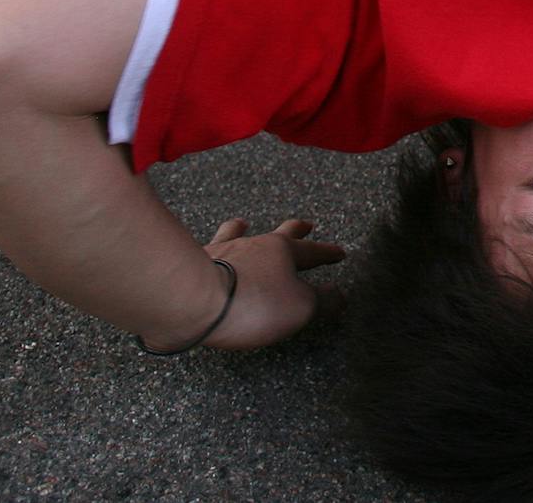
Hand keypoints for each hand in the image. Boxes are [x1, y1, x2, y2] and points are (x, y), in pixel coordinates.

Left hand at [196, 216, 344, 350]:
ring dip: (243, 230)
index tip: (338, 253)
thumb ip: (323, 301)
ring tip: (242, 223)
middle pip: (280, 235)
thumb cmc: (251, 303)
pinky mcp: (193, 264)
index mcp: (283, 252)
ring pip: (237, 235)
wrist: (192, 300)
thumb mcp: (299, 308)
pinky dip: (210, 247)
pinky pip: (206, 250)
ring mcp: (222, 251)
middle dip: (296, 231)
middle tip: (305, 225)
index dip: (327, 254)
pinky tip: (206, 249)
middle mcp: (254, 245)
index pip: (313, 252)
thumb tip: (340, 296)